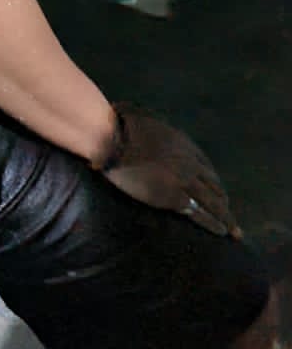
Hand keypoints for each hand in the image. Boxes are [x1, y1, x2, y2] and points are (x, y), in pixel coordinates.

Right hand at [98, 105, 238, 237]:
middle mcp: (189, 161)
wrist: (113, 138)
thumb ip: (150, 124)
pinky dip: (213, 224)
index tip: (217, 191)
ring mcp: (184, 179)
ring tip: (234, 230)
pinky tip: (220, 231)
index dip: (212, 181)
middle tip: (229, 213)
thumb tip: (134, 117)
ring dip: (226, 217)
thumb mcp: (145, 119)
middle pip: (214, 184)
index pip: (205, 166)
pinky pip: (200, 213)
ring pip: (214, 202)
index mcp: (182, 143)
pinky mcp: (174, 196)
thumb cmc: (120, 126)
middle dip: (224, 200)